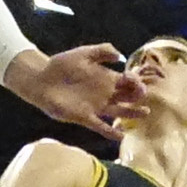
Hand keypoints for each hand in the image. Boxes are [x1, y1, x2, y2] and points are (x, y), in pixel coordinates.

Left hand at [6, 44, 143, 138]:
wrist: (41, 79)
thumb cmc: (61, 64)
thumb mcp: (83, 53)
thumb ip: (101, 51)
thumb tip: (120, 55)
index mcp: (105, 77)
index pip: (127, 80)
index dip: (135, 80)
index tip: (137, 80)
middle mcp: (104, 93)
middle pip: (127, 96)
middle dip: (138, 95)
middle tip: (144, 95)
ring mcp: (95, 106)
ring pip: (119, 111)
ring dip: (132, 113)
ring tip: (145, 113)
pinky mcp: (85, 117)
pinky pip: (101, 126)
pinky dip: (111, 132)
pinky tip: (122, 135)